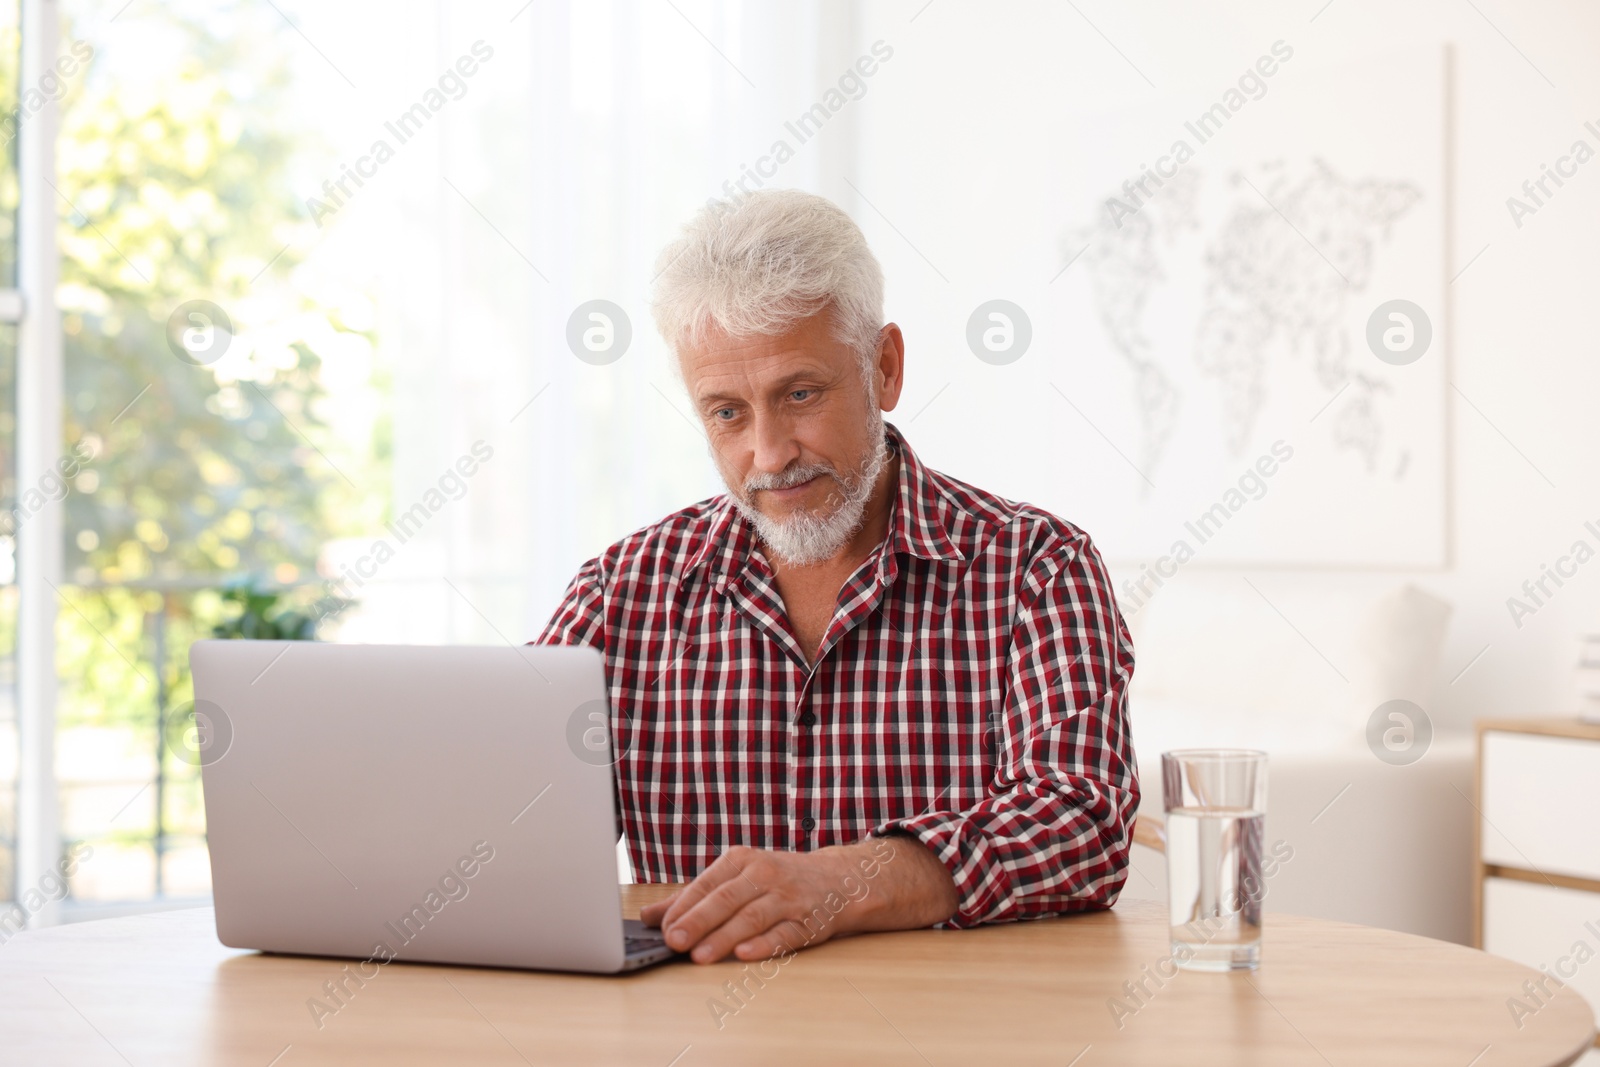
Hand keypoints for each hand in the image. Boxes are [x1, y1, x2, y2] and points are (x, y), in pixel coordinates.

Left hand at [638, 836, 958, 963]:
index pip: (706, 884)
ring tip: (701, 956)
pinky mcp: (808, 922)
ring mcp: (787, 898)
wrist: (837, 880)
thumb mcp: (735, 878)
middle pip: (726, 899)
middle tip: (674, 942)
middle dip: (698, 921)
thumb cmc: (775, 880)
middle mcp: (764, 874)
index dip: (684, 908)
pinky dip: (765, 945)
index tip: (663, 929)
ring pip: (752, 917)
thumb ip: (692, 897)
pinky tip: (746, 954)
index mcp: (741, 860)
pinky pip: (784, 934)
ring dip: (725, 937)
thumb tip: (649, 917)